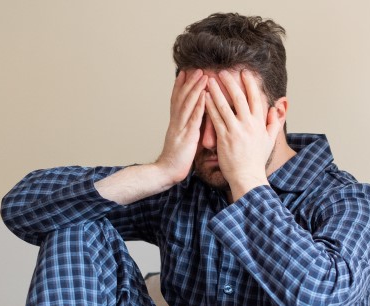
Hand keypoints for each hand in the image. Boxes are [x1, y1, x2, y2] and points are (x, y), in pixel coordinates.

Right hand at [156, 69, 207, 183]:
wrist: (165, 172)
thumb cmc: (176, 160)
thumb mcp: (183, 141)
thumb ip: (188, 130)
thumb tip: (197, 125)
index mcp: (175, 123)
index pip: (176, 100)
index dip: (180, 85)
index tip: (185, 72)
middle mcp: (176, 122)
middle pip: (181, 97)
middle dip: (189, 82)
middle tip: (196, 68)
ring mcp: (181, 128)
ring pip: (187, 104)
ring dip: (195, 88)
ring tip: (203, 75)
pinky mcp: (187, 136)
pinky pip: (194, 119)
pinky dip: (199, 106)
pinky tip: (204, 96)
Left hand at [204, 69, 283, 197]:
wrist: (247, 177)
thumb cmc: (256, 160)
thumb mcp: (269, 141)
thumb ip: (273, 124)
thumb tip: (275, 109)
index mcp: (260, 123)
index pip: (256, 98)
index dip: (250, 84)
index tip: (244, 73)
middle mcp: (249, 125)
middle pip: (240, 98)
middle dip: (231, 82)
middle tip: (223, 71)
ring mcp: (236, 131)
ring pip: (225, 106)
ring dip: (216, 91)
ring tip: (209, 80)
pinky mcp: (224, 138)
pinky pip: (215, 118)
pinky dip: (209, 106)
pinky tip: (203, 97)